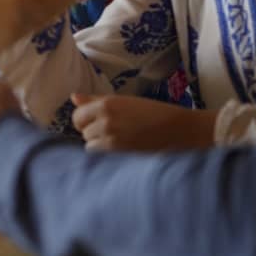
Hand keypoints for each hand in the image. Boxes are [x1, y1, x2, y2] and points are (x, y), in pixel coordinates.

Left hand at [71, 94, 215, 151]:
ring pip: (91, 146)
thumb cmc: (155, 113)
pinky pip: (101, 158)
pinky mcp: (119, 156)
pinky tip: (123, 151)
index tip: (97, 123)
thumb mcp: (125, 101)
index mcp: (106, 104)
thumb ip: (95, 101)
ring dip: (101, 146)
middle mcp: (105, 121)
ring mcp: (111, 140)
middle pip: (84, 132)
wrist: (181, 130)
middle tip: (115, 132)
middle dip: (94, 133)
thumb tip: (73, 97)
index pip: (77, 117)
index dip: (86, 121)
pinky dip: (108, 157)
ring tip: (121, 142)